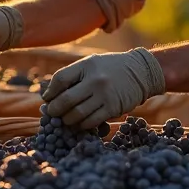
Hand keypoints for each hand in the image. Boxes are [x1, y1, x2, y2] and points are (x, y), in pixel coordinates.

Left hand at [41, 48, 165, 129]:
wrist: (141, 71)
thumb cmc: (111, 68)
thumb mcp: (91, 63)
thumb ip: (73, 76)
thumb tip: (49, 95)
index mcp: (86, 65)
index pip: (60, 79)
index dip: (50, 91)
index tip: (47, 98)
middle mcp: (95, 80)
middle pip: (65, 99)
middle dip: (55, 110)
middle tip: (52, 113)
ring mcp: (105, 95)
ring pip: (77, 114)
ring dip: (67, 120)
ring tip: (65, 119)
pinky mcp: (113, 108)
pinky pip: (91, 121)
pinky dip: (82, 124)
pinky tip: (80, 122)